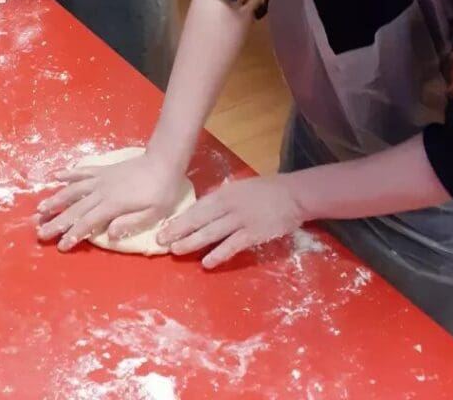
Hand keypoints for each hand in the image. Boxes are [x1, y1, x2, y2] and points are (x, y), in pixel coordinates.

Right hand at [37, 150, 186, 251]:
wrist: (163, 162)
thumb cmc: (161, 191)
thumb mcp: (153, 213)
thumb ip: (130, 223)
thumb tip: (109, 234)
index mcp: (113, 204)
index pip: (88, 222)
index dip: (73, 234)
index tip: (61, 246)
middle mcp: (102, 191)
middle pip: (75, 208)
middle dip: (57, 222)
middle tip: (40, 232)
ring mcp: (101, 179)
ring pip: (73, 189)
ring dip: (56, 199)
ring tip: (40, 209)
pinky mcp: (103, 170)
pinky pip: (82, 172)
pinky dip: (68, 173)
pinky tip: (55, 176)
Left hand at [159, 173, 304, 268]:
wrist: (292, 194)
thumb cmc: (264, 191)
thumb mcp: (238, 189)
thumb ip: (220, 200)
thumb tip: (200, 212)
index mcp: (223, 194)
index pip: (196, 208)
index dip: (179, 219)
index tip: (163, 227)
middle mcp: (228, 206)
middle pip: (198, 219)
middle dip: (178, 230)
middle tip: (160, 241)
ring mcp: (240, 220)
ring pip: (211, 233)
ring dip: (192, 242)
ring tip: (176, 250)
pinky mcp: (253, 233)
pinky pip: (232, 245)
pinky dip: (219, 254)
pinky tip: (207, 263)